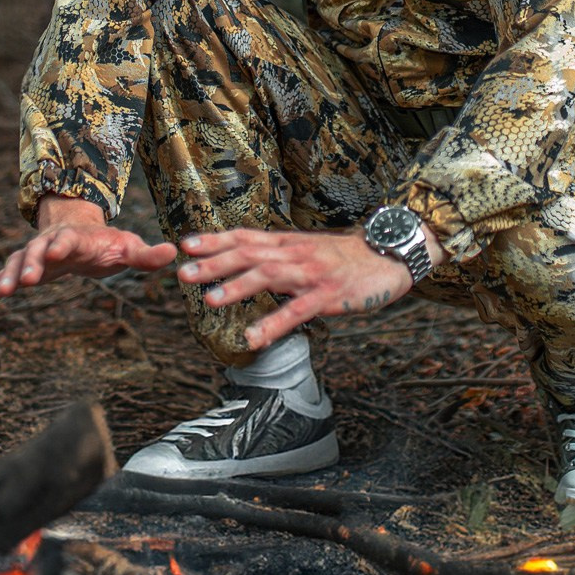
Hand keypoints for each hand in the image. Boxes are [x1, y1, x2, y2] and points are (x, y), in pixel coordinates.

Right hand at [0, 195, 176, 313]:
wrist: (79, 231)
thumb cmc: (106, 244)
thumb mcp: (128, 247)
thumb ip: (146, 255)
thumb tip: (174, 254)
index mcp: (76, 238)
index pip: (67, 240)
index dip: (61, 245)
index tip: (55, 252)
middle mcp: (50, 244)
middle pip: (37, 251)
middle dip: (31, 264)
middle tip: (25, 282)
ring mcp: (34, 256)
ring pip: (16, 264)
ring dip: (8, 279)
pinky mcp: (24, 270)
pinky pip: (4, 280)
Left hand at [177, 228, 417, 349]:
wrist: (391, 254)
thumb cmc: (349, 256)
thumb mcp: (310, 249)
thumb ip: (281, 254)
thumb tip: (250, 260)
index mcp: (289, 243)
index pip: (245, 237)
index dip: (215, 240)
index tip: (186, 245)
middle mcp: (295, 254)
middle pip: (249, 254)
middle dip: (214, 263)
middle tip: (183, 273)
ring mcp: (311, 274)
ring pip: (268, 277)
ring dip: (238, 287)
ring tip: (211, 300)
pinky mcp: (328, 296)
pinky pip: (296, 311)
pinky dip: (273, 324)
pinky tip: (254, 337)